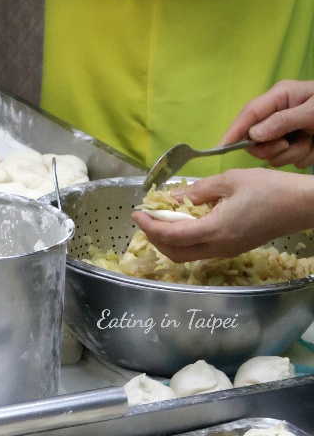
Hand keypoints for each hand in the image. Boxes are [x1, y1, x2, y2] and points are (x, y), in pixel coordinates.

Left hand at [131, 169, 313, 260]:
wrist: (303, 205)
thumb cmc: (270, 188)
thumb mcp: (230, 180)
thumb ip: (198, 190)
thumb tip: (172, 198)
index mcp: (216, 230)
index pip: (172, 235)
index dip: (150, 226)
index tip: (137, 213)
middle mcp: (219, 247)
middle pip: (175, 253)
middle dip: (155, 237)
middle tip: (145, 218)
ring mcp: (227, 251)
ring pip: (187, 254)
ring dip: (169, 240)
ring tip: (160, 219)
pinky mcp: (234, 248)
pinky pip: (201, 250)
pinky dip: (185, 239)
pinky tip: (183, 221)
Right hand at [219, 80, 313, 166]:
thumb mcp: (311, 111)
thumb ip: (282, 121)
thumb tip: (253, 135)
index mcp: (280, 97)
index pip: (249, 113)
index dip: (233, 131)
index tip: (220, 148)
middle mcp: (278, 114)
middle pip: (255, 139)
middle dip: (269, 147)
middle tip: (287, 144)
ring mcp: (286, 131)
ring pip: (272, 153)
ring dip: (291, 153)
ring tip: (310, 142)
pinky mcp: (295, 145)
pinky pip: (288, 160)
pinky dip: (302, 157)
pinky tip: (313, 147)